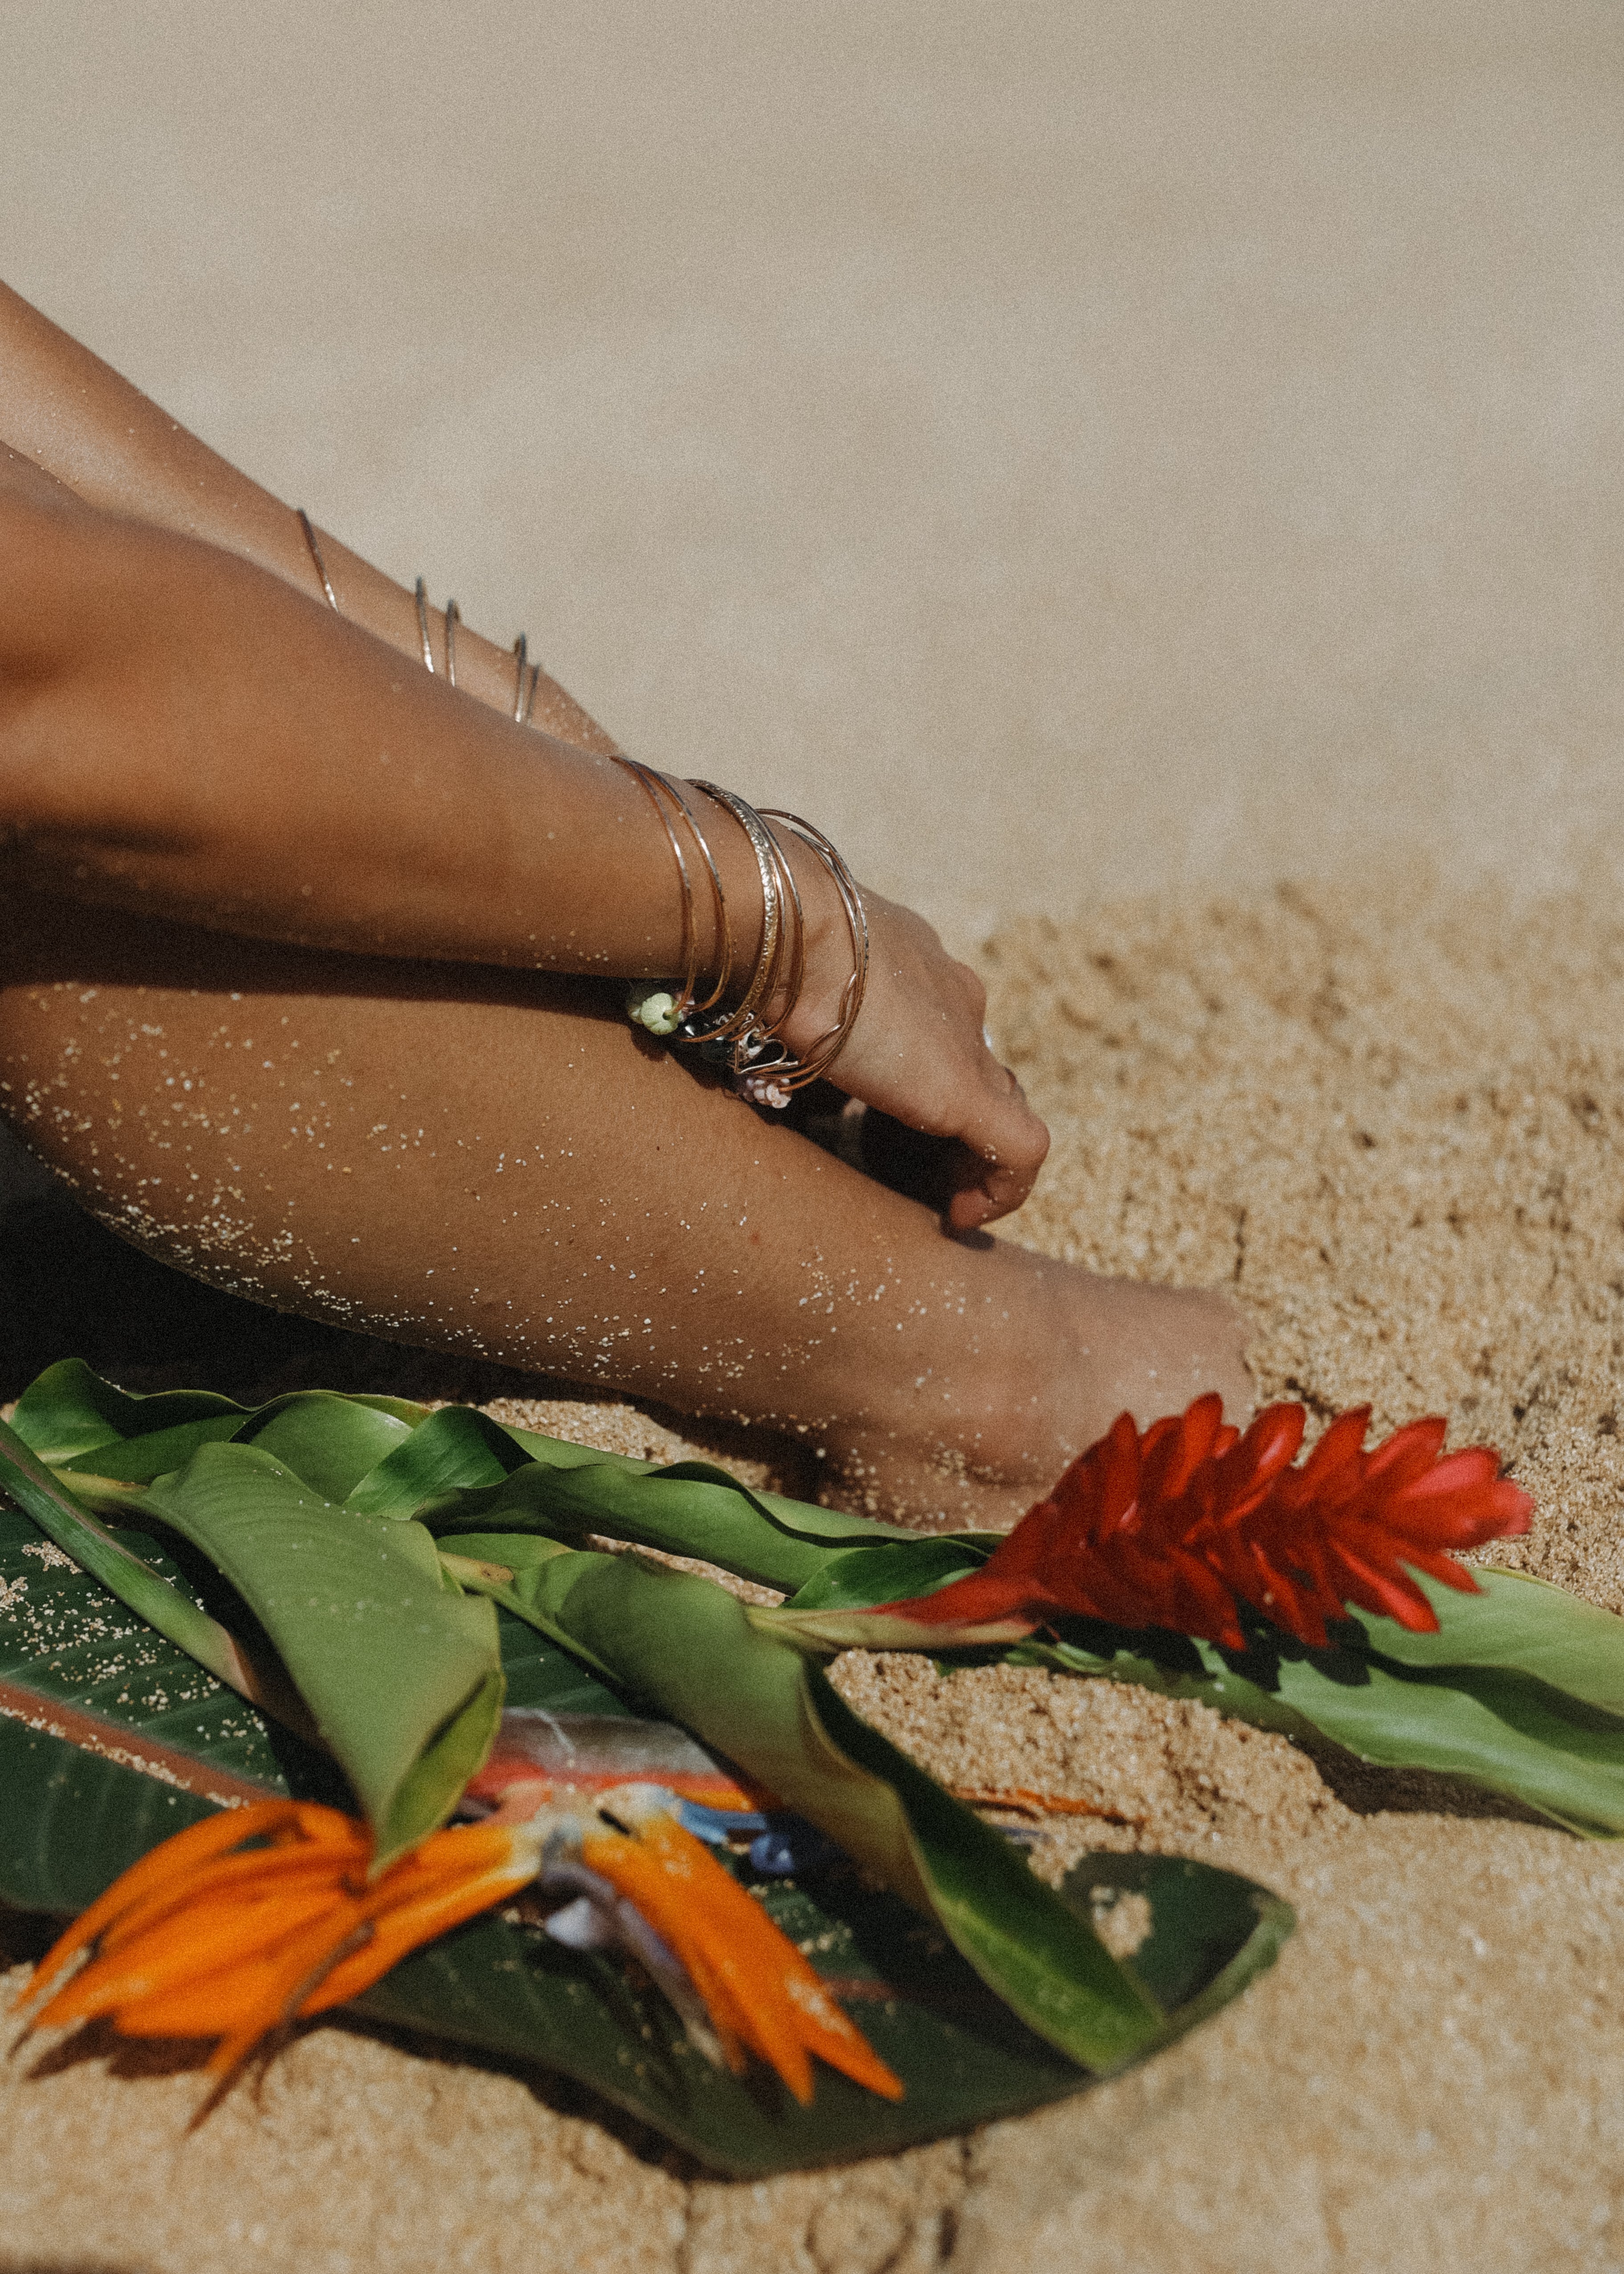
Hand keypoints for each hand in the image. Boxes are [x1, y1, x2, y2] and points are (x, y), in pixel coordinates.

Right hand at [782, 877, 1048, 1231]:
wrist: (789, 930)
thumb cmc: (767, 953)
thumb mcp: (789, 992)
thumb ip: (803, 1029)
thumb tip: (787, 1084)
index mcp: (911, 966)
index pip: (940, 1033)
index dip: (916, 1085)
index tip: (870, 1126)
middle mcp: (953, 998)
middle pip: (976, 1074)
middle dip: (948, 1130)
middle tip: (903, 1171)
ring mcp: (967, 1042)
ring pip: (1003, 1112)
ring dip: (970, 1163)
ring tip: (932, 1198)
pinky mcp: (969, 1089)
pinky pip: (1021, 1151)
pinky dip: (1000, 1191)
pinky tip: (958, 1216)